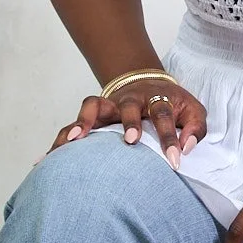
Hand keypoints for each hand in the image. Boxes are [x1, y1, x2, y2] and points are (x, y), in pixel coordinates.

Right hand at [49, 81, 206, 167]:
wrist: (147, 82)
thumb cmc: (173, 104)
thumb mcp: (193, 111)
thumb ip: (196, 129)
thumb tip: (188, 148)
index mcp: (157, 99)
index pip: (165, 116)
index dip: (171, 137)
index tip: (175, 160)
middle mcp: (130, 100)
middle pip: (128, 106)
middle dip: (129, 122)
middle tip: (131, 141)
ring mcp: (109, 105)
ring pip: (92, 107)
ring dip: (84, 122)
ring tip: (74, 140)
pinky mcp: (92, 115)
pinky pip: (72, 125)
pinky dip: (60, 140)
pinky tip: (46, 160)